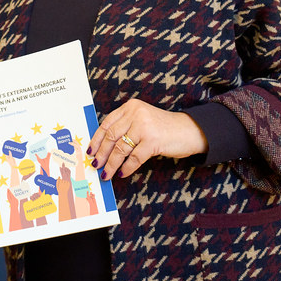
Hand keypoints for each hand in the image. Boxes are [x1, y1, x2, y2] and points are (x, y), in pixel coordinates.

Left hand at [87, 99, 206, 179]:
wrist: (189, 130)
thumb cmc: (163, 128)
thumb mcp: (142, 120)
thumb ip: (125, 127)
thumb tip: (103, 147)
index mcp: (130, 107)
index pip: (107, 123)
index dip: (96, 139)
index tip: (90, 151)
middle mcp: (136, 114)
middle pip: (111, 136)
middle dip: (102, 153)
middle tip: (96, 165)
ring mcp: (144, 126)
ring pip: (121, 148)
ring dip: (112, 164)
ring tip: (107, 173)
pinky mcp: (153, 140)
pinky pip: (134, 158)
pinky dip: (127, 167)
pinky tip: (122, 173)